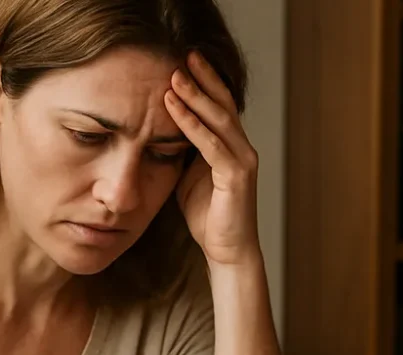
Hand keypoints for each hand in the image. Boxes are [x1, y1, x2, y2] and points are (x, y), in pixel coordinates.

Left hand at [165, 51, 260, 267]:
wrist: (228, 251)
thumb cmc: (210, 217)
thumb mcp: (190, 177)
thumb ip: (184, 154)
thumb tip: (160, 134)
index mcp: (231, 148)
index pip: (219, 107)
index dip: (204, 83)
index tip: (184, 61)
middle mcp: (242, 149)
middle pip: (223, 105)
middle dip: (203, 79)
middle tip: (184, 54)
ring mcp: (242, 162)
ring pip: (219, 120)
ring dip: (196, 96)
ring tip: (175, 76)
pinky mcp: (236, 177)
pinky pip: (212, 145)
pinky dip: (192, 125)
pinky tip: (175, 109)